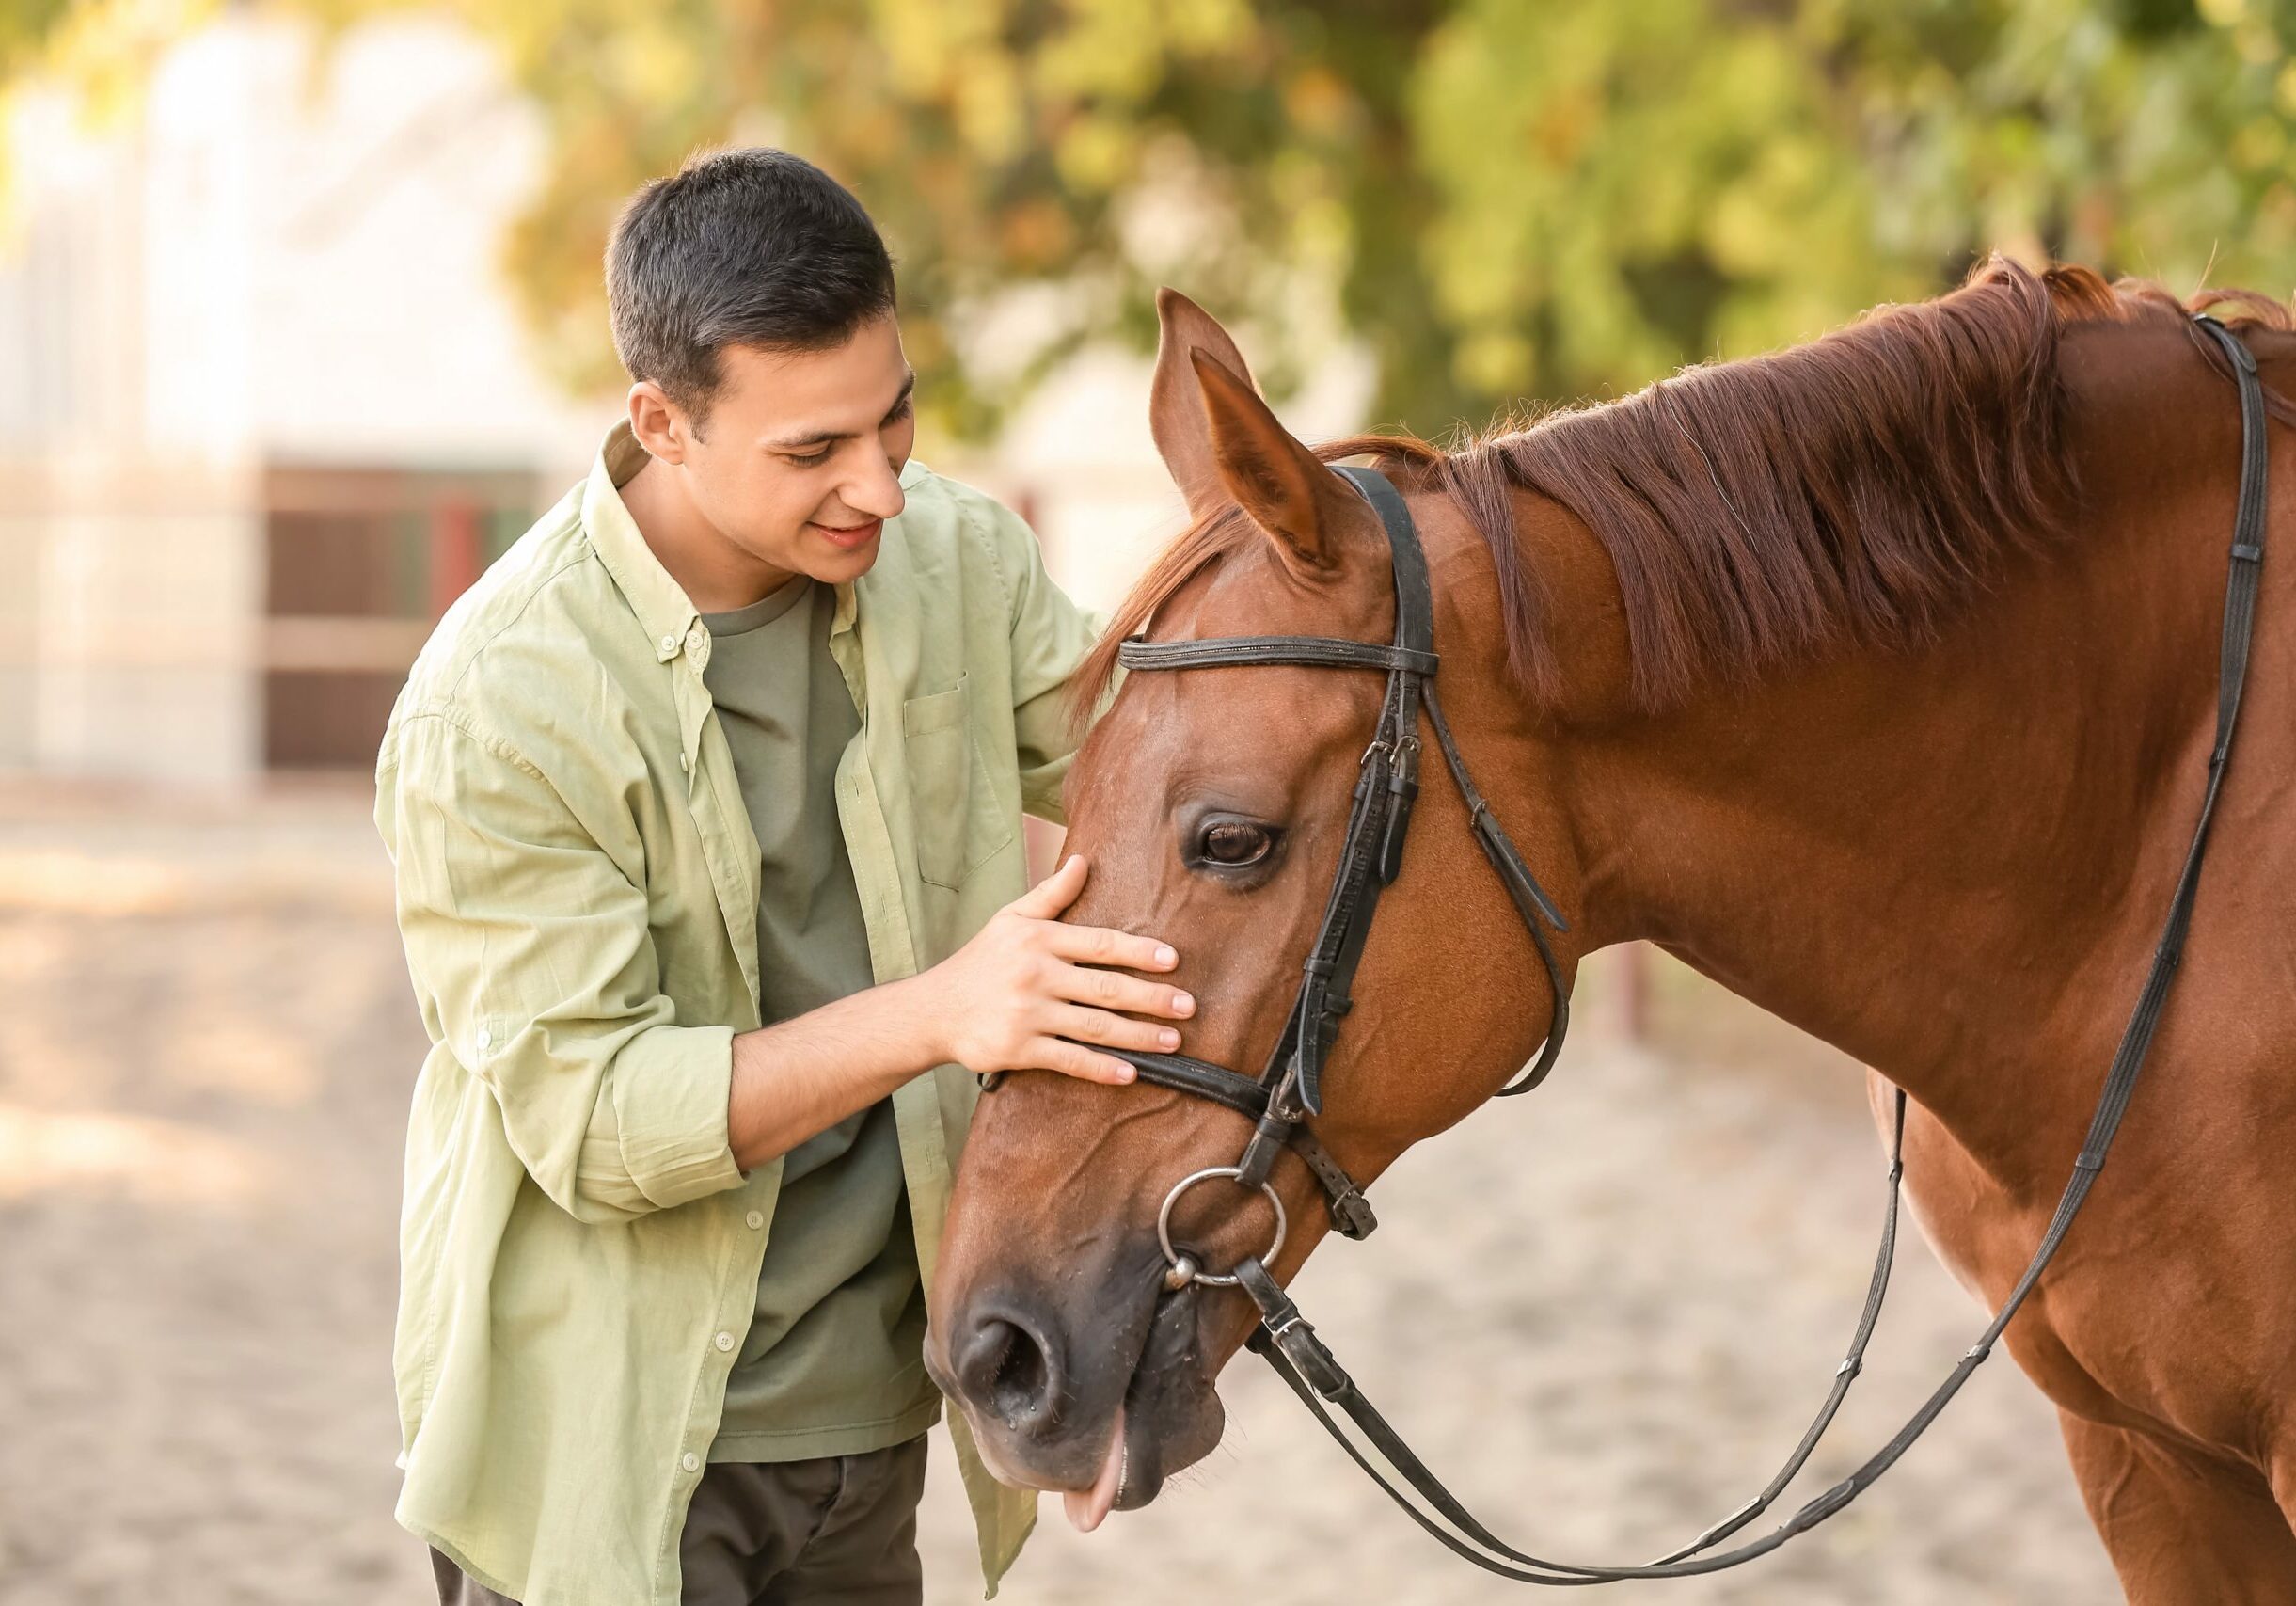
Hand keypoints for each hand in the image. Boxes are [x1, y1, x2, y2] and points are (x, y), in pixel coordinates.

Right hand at [919, 855, 1192, 1083]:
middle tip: (1188, 1006)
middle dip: (1152, 998)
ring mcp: (1027, 1014)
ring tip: (1172, 1041)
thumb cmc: (979, 962)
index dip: (1139, 952)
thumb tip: (1082, 862)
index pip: (1099, 944)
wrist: (934, 1010)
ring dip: (1139, 1036)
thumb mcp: (1010, 918)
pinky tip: (1130, 1072)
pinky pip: (1070, 1060)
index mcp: (1038, 939)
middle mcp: (1035, 974)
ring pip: (1095, 1026)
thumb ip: (1051, 895)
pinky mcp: (1018, 1048)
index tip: (1172, 960)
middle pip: (1105, 987)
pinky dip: (1102, 1068)